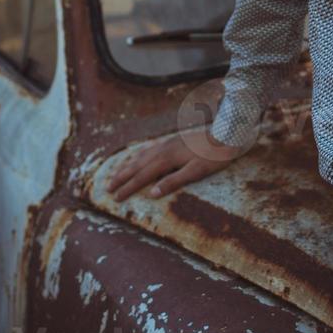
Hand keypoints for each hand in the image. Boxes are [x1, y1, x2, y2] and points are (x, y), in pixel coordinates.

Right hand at [105, 130, 251, 200]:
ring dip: (126, 166)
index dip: (128, 187)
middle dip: (121, 177)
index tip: (115, 198)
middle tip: (107, 188)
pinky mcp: (171, 141)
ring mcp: (166, 143)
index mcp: (166, 159)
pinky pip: (148, 148)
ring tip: (114, 174)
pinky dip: (137, 154)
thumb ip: (173, 181)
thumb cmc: (213, 156)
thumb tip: (151, 193)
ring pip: (140, 156)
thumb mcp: (196, 172)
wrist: (225, 134)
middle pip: (136, 165)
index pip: (141, 176)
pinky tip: (135, 157)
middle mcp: (162, 149)